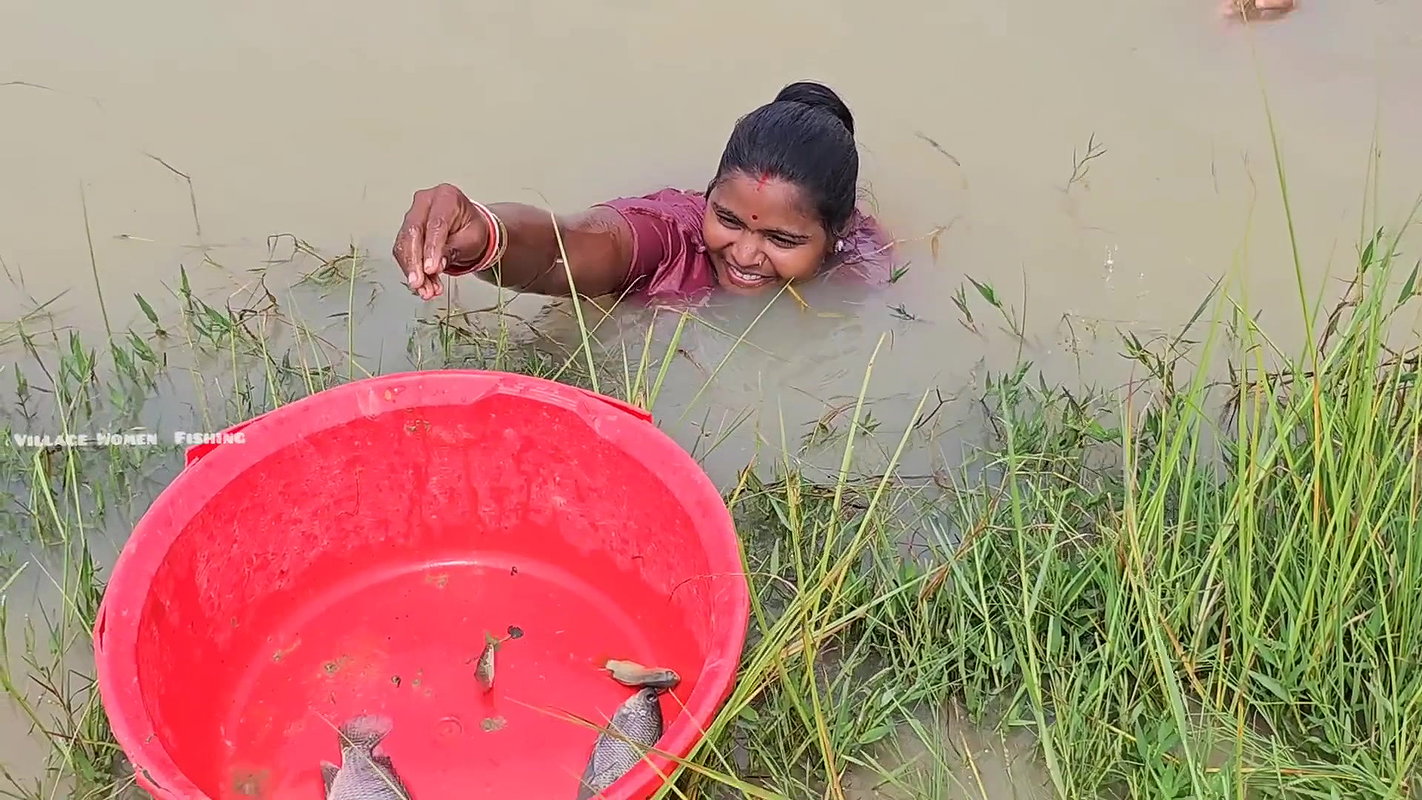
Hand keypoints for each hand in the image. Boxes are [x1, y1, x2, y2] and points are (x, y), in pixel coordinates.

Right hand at [392, 183, 489, 299]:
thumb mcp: (472, 239)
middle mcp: (425, 202)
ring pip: (404, 244)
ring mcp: (413, 215)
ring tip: (425, 290)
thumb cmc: (473, 229)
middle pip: (413, 232)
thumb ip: (454, 250)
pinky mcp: (406, 231)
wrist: (468, 230)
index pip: (435, 224)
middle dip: (415, 263)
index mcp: (446, 197)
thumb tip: (437, 264)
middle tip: (421, 284)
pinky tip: (422, 285)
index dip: (431, 248)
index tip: (430, 269)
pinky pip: (403, 251)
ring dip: (412, 270)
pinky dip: (411, 271)